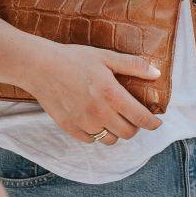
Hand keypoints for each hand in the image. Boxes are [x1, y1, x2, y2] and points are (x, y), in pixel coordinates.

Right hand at [20, 41, 162, 144]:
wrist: (39, 66)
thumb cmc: (74, 59)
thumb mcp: (106, 57)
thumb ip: (133, 65)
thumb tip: (156, 74)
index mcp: (111, 94)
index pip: (141, 118)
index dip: (152, 123)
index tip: (156, 123)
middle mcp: (99, 112)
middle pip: (128, 133)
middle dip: (135, 127)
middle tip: (132, 117)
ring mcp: (83, 122)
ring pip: (110, 140)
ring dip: (116, 132)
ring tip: (113, 119)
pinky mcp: (69, 127)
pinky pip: (91, 140)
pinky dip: (97, 134)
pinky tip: (95, 121)